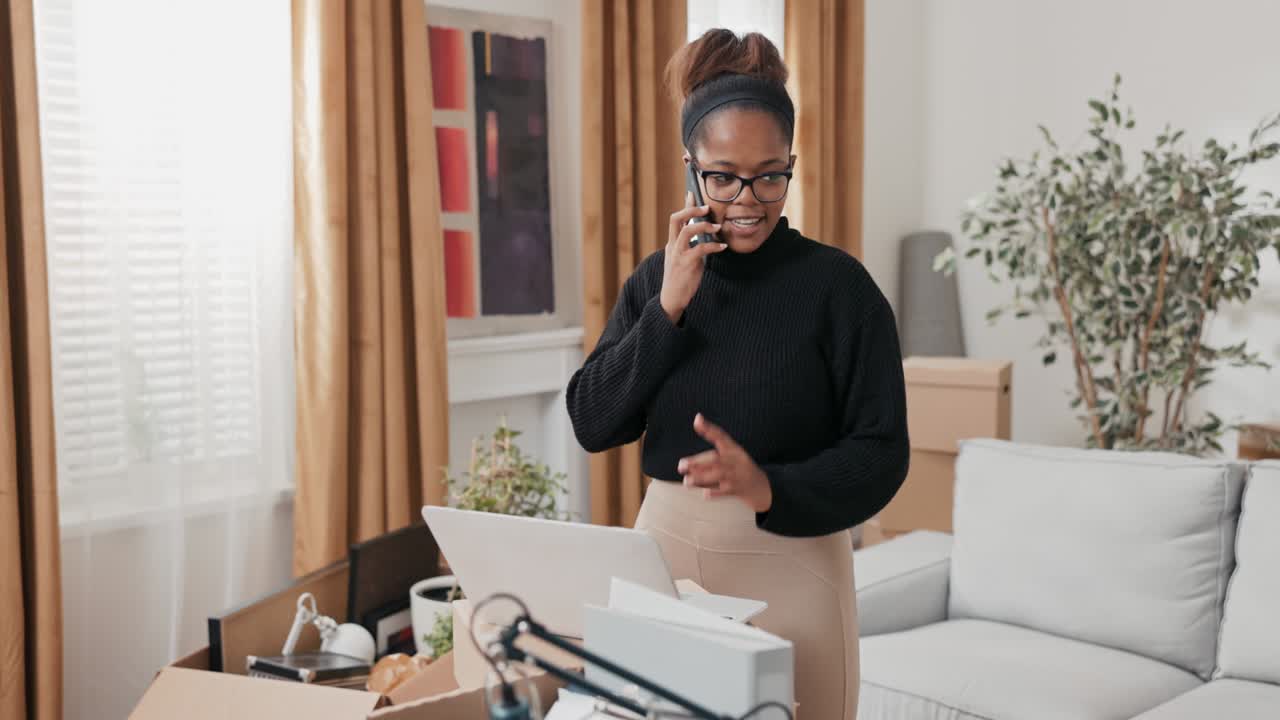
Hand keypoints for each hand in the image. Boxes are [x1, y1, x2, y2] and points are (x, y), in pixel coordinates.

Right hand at [660, 193, 726, 323]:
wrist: (671, 299)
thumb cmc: (680, 278)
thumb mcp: (684, 258)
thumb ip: (691, 245)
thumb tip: (704, 234)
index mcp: (672, 242)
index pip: (676, 219)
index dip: (685, 205)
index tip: (692, 193)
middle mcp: (673, 245)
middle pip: (676, 219)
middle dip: (691, 210)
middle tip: (707, 207)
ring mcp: (678, 254)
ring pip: (687, 230)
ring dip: (703, 226)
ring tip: (717, 226)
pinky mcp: (686, 264)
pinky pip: (700, 249)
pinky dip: (713, 246)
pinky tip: (722, 247)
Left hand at [678, 413, 772, 512]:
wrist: (762, 487)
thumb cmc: (739, 470)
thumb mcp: (731, 457)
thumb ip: (709, 459)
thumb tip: (684, 464)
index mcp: (733, 449)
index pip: (720, 435)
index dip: (709, 427)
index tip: (697, 419)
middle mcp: (735, 460)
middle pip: (715, 458)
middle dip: (697, 462)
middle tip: (681, 465)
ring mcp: (737, 475)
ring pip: (718, 475)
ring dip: (701, 478)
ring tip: (686, 482)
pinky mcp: (738, 489)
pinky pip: (725, 491)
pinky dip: (715, 492)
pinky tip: (705, 494)